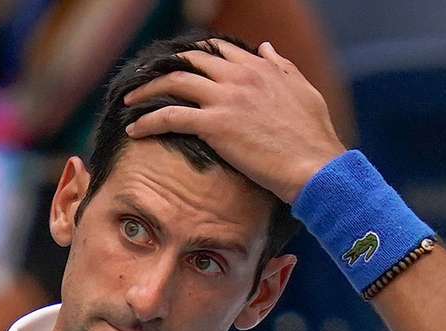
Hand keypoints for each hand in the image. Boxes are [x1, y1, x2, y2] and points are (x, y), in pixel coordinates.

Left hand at [122, 38, 346, 203]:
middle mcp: (239, 76)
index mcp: (259, 67)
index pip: (217, 50)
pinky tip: (134, 130)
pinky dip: (147, 121)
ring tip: (130, 102)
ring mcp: (225, 98)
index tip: (179, 69)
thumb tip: (265, 47)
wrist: (315, 166)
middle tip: (146, 82)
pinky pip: (170, 115)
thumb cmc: (314, 137)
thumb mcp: (304, 91)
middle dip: (163, 68)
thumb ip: (282, 67)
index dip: (194, 57)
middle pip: (189, 60)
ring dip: (146, 90)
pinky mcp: (214, 124)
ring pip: (173, 81)